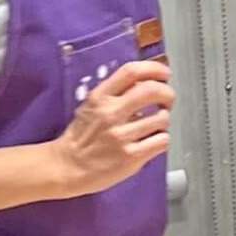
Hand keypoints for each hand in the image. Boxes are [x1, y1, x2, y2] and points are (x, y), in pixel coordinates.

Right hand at [56, 60, 172, 194]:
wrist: (67, 167)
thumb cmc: (82, 137)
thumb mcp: (91, 106)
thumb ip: (115, 94)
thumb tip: (146, 83)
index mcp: (100, 97)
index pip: (131, 71)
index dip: (154, 69)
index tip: (165, 74)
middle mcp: (111, 113)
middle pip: (151, 90)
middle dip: (167, 93)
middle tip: (167, 100)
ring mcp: (121, 135)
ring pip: (161, 118)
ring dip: (164, 120)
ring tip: (156, 126)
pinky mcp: (130, 156)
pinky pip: (161, 141)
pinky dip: (162, 139)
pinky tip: (153, 141)